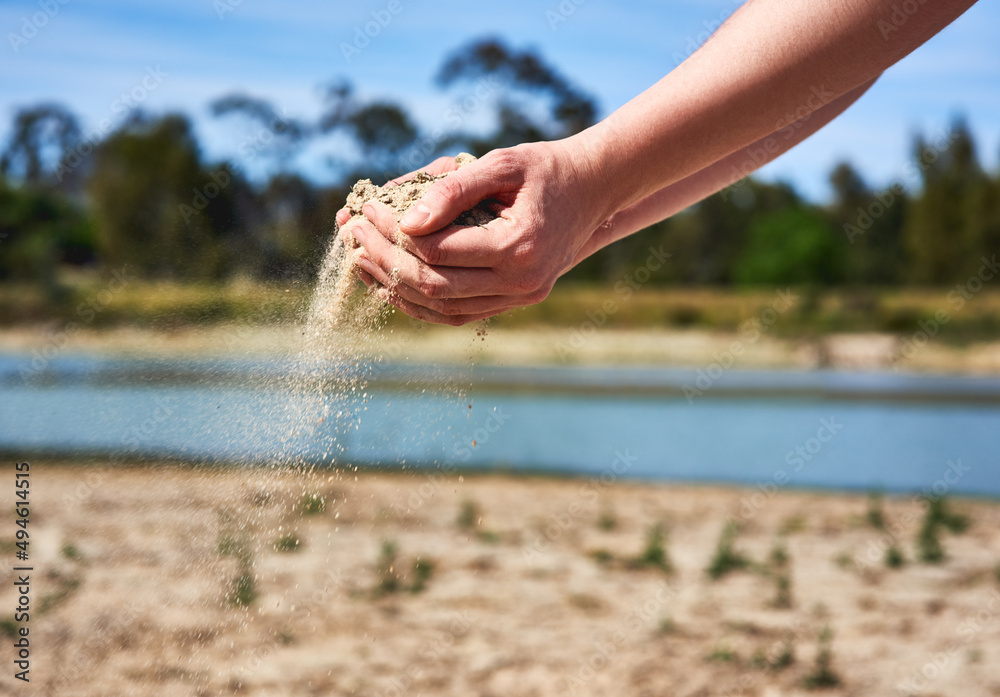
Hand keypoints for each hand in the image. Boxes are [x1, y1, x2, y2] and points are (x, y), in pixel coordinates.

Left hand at [347, 139, 612, 324]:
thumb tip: (405, 220)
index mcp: (518, 247)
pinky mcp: (513, 303)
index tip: (365, 207)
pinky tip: (390, 282)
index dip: (392, 232)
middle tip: (352, 233)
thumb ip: (453, 189)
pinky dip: (419, 302)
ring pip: (441, 308)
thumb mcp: (500, 164)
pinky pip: (457, 314)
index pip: (437, 250)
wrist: (593, 192)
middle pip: (433, 284)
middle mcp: (521, 282)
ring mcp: (519, 298)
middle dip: (384, 259)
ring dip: (394, 286)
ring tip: (361, 258)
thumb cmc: (545, 169)